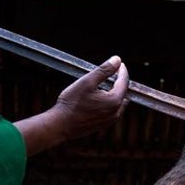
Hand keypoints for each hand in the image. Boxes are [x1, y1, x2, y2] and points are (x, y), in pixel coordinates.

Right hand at [14, 56, 128, 155]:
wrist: (61, 125)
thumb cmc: (72, 103)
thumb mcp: (87, 81)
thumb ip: (104, 70)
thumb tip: (117, 59)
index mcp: (114, 101)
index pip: (124, 82)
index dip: (122, 71)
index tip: (119, 63)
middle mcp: (116, 112)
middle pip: (123, 93)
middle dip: (120, 82)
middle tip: (114, 72)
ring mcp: (110, 120)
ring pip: (119, 102)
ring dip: (115, 92)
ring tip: (106, 84)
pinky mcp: (104, 125)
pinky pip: (113, 111)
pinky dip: (110, 102)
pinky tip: (100, 98)